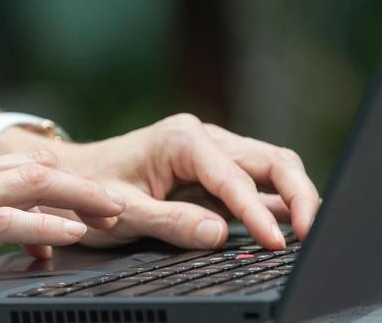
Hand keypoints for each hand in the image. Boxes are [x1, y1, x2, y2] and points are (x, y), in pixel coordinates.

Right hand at [0, 147, 124, 303]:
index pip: (8, 172)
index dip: (52, 187)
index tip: (82, 206)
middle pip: (29, 171)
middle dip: (80, 186)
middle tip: (117, 203)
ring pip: (27, 186)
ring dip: (76, 199)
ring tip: (112, 212)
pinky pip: (3, 222)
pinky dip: (43, 226)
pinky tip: (69, 235)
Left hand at [33, 113, 319, 254]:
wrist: (68, 176)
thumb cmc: (89, 192)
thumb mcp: (124, 213)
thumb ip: (171, 223)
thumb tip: (219, 234)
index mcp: (182, 139)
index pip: (234, 177)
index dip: (258, 212)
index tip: (276, 243)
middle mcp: (203, 137)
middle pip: (270, 160)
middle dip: (298, 195)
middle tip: (313, 234)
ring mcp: (212, 151)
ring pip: (271, 167)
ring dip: (294, 196)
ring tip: (313, 231)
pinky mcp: (215, 169)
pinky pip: (255, 182)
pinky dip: (277, 202)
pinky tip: (292, 227)